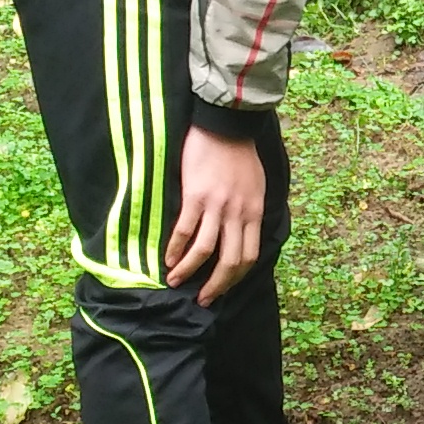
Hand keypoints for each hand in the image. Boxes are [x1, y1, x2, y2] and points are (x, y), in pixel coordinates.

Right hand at [166, 124, 265, 299]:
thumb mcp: (256, 185)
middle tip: (203, 299)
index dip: (235, 278)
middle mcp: (238, 214)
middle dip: (216, 286)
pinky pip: (185, 230)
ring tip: (176, 282)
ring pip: (204, 251)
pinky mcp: (196, 196)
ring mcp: (217, 206)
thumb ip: (250, 209)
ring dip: (189, 271)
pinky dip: (175, 249)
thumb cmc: (240, 153)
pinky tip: (167, 259)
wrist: (225, 124)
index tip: (223, 288)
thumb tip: (242, 230)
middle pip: (230, 261)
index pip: (249, 256)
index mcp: (255, 212)